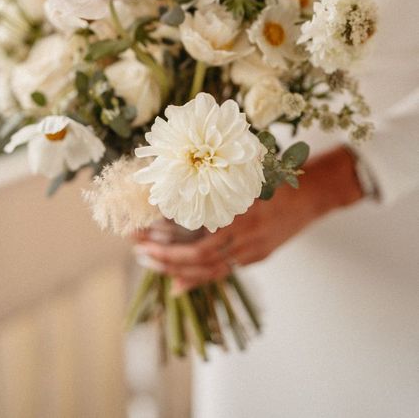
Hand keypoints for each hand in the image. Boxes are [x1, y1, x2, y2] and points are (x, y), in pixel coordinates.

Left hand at [133, 146, 362, 293]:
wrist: (315, 192)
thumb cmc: (278, 173)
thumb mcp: (246, 169)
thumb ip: (216, 176)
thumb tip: (175, 180)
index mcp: (241, 210)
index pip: (196, 230)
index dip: (167, 234)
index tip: (142, 230)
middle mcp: (246, 235)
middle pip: (199, 256)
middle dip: (166, 256)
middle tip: (139, 250)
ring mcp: (253, 250)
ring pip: (209, 269)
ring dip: (177, 269)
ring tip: (150, 264)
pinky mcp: (257, 256)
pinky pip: (223, 272)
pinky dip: (198, 278)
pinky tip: (177, 283)